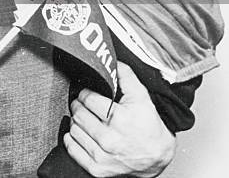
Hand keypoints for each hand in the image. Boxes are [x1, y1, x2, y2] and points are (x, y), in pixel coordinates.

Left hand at [64, 62, 175, 176]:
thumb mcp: (141, 96)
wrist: (157, 157)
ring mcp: (102, 156)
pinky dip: (72, 139)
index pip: (88, 98)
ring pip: (74, 130)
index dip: (86, 92)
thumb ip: (126, 75)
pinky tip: (79, 132)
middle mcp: (109, 140)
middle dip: (79, 104)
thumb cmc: (149, 126)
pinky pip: (72, 150)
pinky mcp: (97, 170)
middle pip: (79, 114)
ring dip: (75, 120)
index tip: (88, 92)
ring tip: (84, 116)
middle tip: (83, 102)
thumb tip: (113, 60)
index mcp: (119, 119)